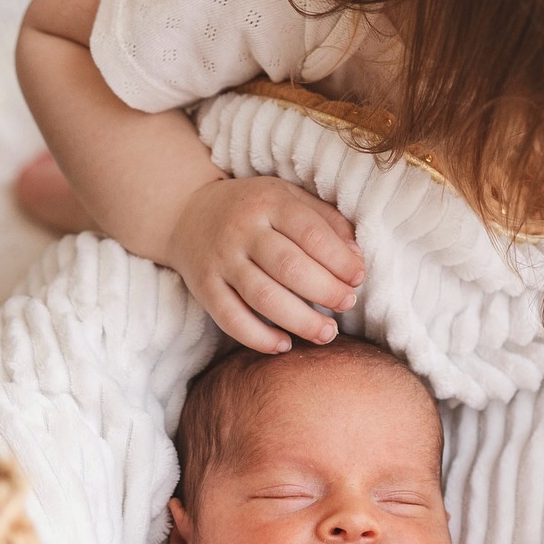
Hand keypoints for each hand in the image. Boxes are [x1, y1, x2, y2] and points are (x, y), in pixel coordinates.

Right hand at [166, 175, 365, 352]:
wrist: (186, 211)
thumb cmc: (254, 209)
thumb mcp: (289, 198)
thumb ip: (326, 222)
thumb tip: (357, 257)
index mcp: (269, 203)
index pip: (311, 234)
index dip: (340, 261)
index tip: (358, 279)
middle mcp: (242, 230)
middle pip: (289, 267)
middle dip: (326, 291)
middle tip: (347, 304)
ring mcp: (221, 260)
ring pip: (263, 297)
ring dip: (301, 321)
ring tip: (327, 333)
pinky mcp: (204, 287)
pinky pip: (231, 318)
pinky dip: (259, 338)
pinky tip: (284, 345)